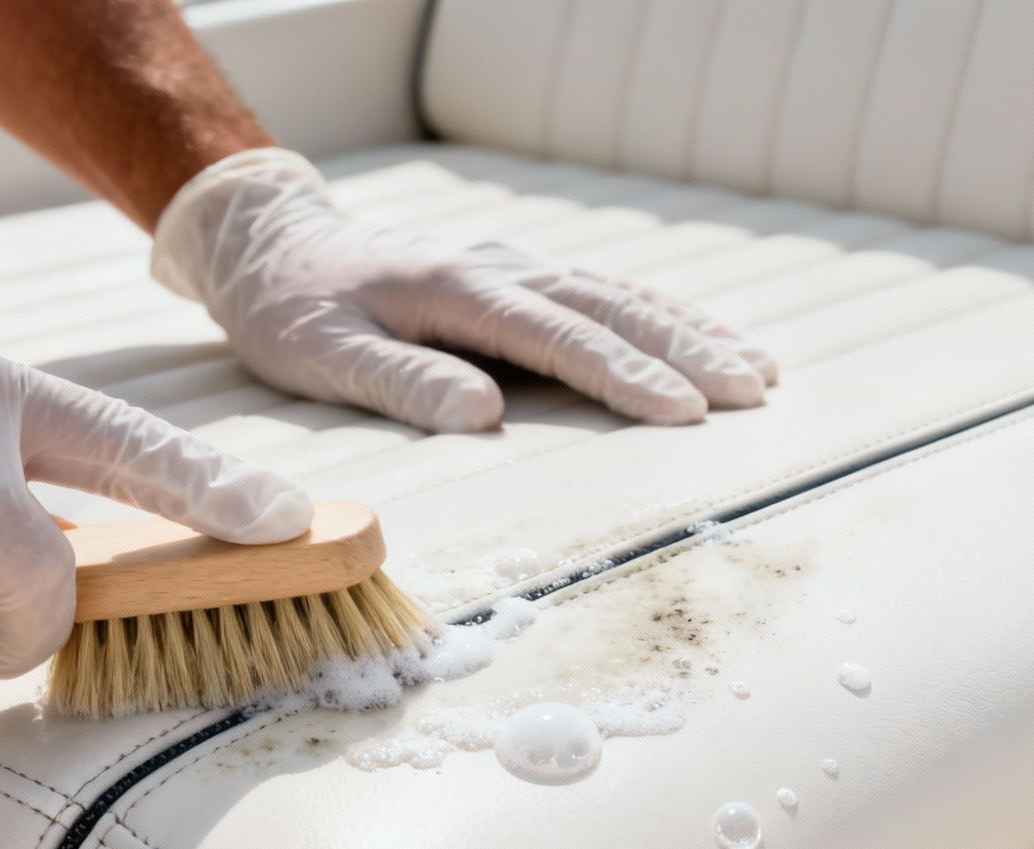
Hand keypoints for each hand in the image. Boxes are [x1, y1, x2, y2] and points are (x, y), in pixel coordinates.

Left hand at [150, 148, 778, 432]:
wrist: (275, 248)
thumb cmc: (292, 312)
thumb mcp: (322, 354)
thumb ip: (401, 380)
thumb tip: (483, 415)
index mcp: (455, 289)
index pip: (557, 336)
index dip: (623, 375)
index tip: (682, 412)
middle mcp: (499, 269)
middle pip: (610, 308)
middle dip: (687, 352)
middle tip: (753, 393)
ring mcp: (514, 267)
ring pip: (620, 294)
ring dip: (691, 332)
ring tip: (759, 371)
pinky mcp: (517, 278)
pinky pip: (604, 293)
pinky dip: (662, 317)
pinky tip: (704, 340)